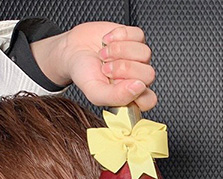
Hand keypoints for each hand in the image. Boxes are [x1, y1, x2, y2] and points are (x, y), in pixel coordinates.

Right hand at [31, 22, 156, 109]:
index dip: (134, 91)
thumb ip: (117, 97)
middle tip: (106, 69)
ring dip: (119, 51)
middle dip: (123, 69)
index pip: (149, 100)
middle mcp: (138, 77)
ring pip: (144, 53)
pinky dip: (119, 35)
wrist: (73, 50)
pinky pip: (138, 35)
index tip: (117, 84)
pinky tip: (108, 40)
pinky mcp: (135, 38)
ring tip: (104, 54)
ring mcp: (138, 58)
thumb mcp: (95, 92)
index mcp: (132, 96)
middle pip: (148, 74)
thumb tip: (138, 88)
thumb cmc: (84, 73)